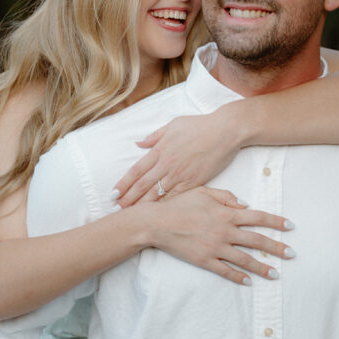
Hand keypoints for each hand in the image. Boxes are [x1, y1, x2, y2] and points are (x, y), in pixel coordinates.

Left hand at [114, 109, 241, 205]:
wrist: (225, 131)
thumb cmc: (200, 125)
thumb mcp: (173, 125)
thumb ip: (155, 136)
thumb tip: (139, 143)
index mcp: (160, 150)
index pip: (137, 170)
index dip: (124, 183)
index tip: (114, 193)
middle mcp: (167, 164)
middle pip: (143, 185)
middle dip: (128, 198)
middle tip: (116, 209)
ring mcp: (180, 175)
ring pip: (157, 194)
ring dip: (142, 205)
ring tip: (132, 214)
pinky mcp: (194, 182)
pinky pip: (176, 196)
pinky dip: (165, 205)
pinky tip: (157, 213)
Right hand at [147, 186, 294, 284]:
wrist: (157, 223)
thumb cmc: (180, 204)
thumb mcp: (204, 192)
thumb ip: (226, 197)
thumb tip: (245, 204)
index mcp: (227, 214)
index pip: (258, 217)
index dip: (276, 222)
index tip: (290, 226)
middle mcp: (225, 232)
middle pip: (257, 240)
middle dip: (276, 248)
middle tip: (292, 254)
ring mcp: (216, 247)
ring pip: (245, 259)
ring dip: (262, 267)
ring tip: (275, 274)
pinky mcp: (205, 260)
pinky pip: (226, 270)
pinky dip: (238, 276)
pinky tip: (248, 281)